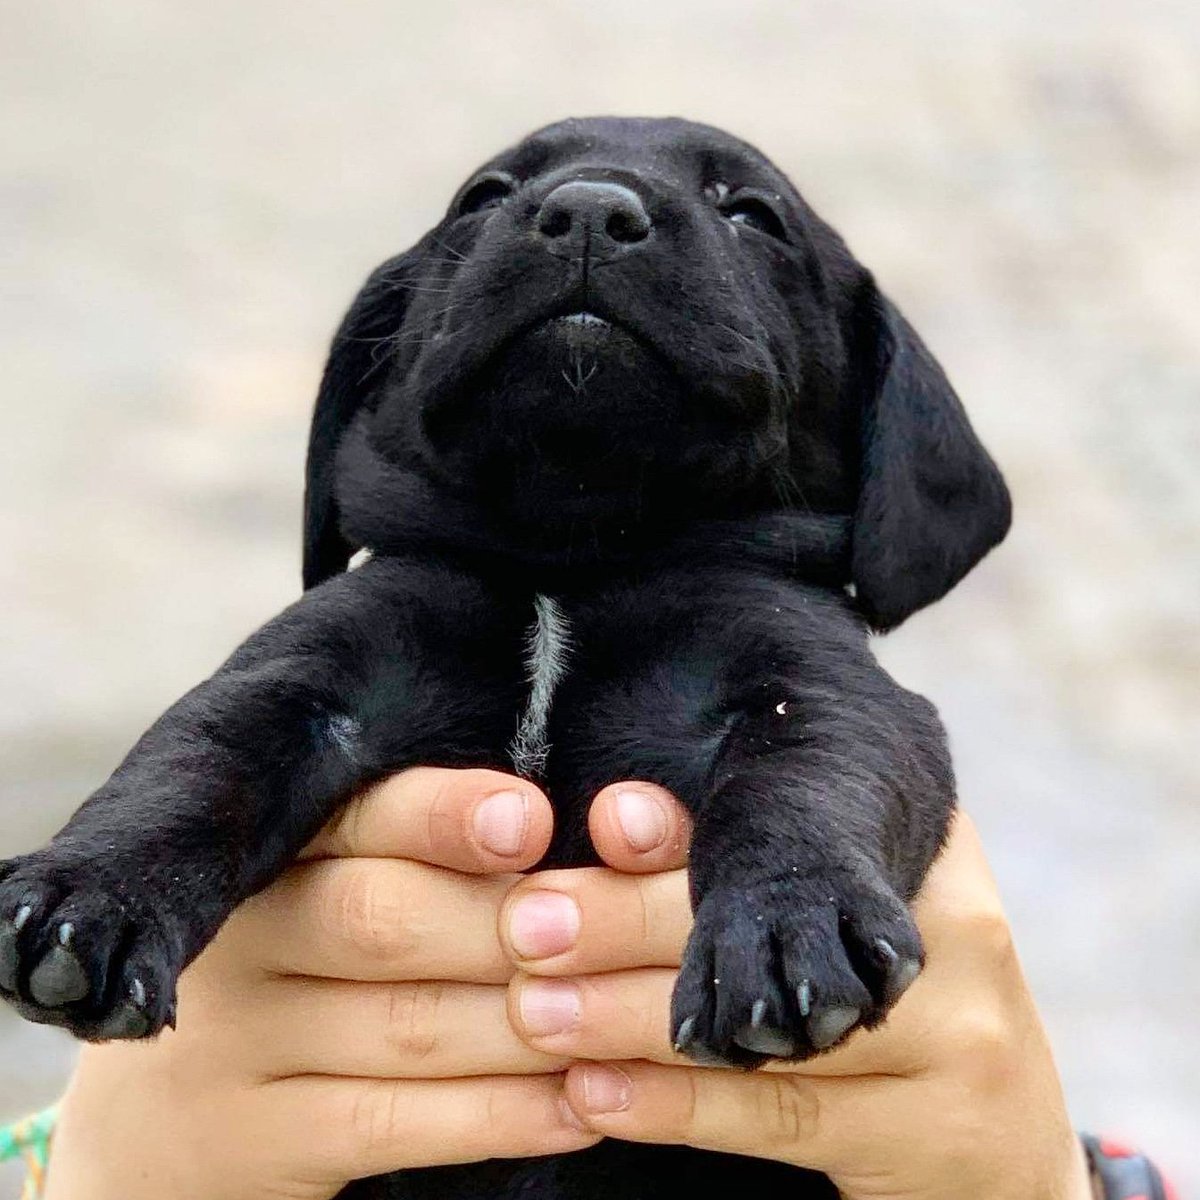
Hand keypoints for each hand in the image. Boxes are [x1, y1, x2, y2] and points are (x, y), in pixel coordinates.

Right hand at [45, 769, 597, 1199]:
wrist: (157, 1119)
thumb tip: (552, 829)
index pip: (357, 816)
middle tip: (599, 930)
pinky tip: (580, 1106)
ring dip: (528, 1024)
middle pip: (383, 918)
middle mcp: (241, 939)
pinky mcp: (255, 1144)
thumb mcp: (324, 893)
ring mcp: (237, 1046)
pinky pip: (397, 1126)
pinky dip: (501, 1115)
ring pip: (408, 1025)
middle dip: (503, 923)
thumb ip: (417, 857)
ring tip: (621, 1015)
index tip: (530, 820)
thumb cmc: (291, 969)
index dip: (445, 816)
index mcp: (267, 854)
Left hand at [503, 796, 1092, 1199]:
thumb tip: (619, 812)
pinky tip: (595, 1094)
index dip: (691, 833)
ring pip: (759, 1028)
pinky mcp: (930, 1135)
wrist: (1001, 1139)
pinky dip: (674, 1107)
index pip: (793, 831)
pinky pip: (776, 1119)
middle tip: (529, 927)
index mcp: (923, 849)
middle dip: (631, 923)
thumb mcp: (841, 911)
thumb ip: (743, 865)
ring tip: (534, 1012)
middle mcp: (954, 932)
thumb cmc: (889, 994)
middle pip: (768, 924)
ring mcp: (956, 1039)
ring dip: (629, 1018)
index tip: (604, 819)